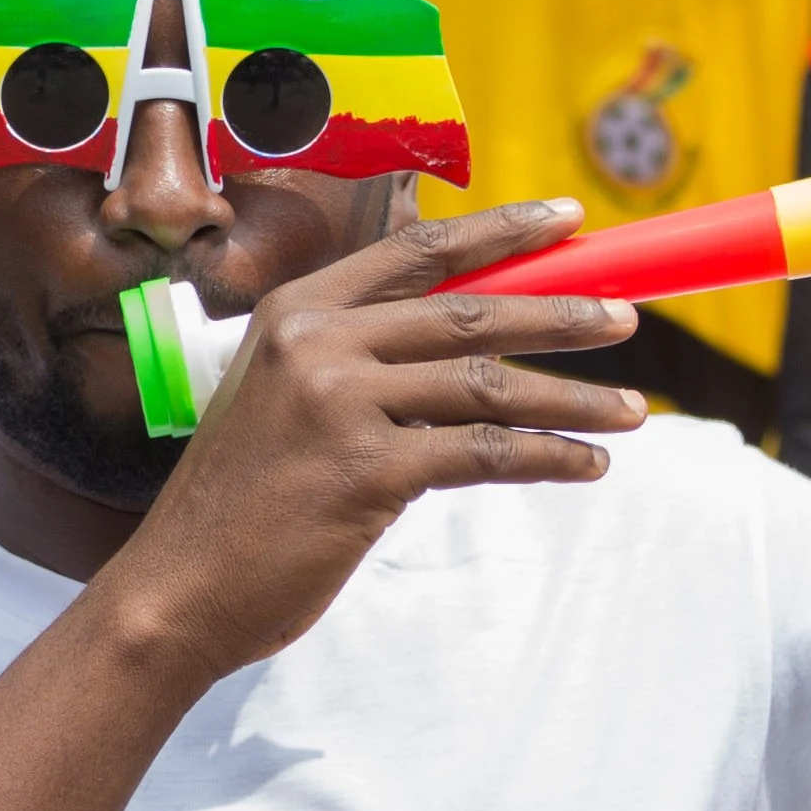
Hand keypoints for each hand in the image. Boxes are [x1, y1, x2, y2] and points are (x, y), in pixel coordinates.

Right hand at [89, 200, 644, 678]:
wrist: (177, 590)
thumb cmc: (242, 504)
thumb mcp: (285, 404)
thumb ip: (361, 365)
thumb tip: (472, 349)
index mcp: (296, 311)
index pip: (419, 251)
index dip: (503, 231)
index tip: (569, 221)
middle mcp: (316, 343)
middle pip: (470, 310)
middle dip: (562, 312)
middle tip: (627, 317)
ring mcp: (339, 404)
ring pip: (489, 383)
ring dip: (574, 397)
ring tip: (634, 412)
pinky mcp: (367, 471)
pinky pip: (485, 451)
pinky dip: (547, 456)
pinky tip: (585, 464)